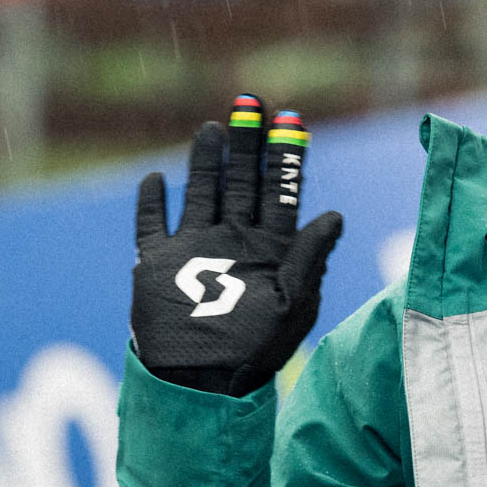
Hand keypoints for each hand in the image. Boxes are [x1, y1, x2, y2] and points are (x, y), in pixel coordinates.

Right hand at [131, 95, 343, 394]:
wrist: (202, 383)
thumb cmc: (256, 350)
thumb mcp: (293, 302)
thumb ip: (310, 257)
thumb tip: (335, 215)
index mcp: (270, 248)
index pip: (280, 191)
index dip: (286, 156)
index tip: (292, 120)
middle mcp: (234, 242)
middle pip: (241, 182)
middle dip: (247, 144)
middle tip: (250, 103)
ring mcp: (195, 250)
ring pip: (200, 193)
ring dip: (205, 162)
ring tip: (212, 128)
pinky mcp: (158, 265)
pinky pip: (152, 227)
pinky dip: (151, 204)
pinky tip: (154, 179)